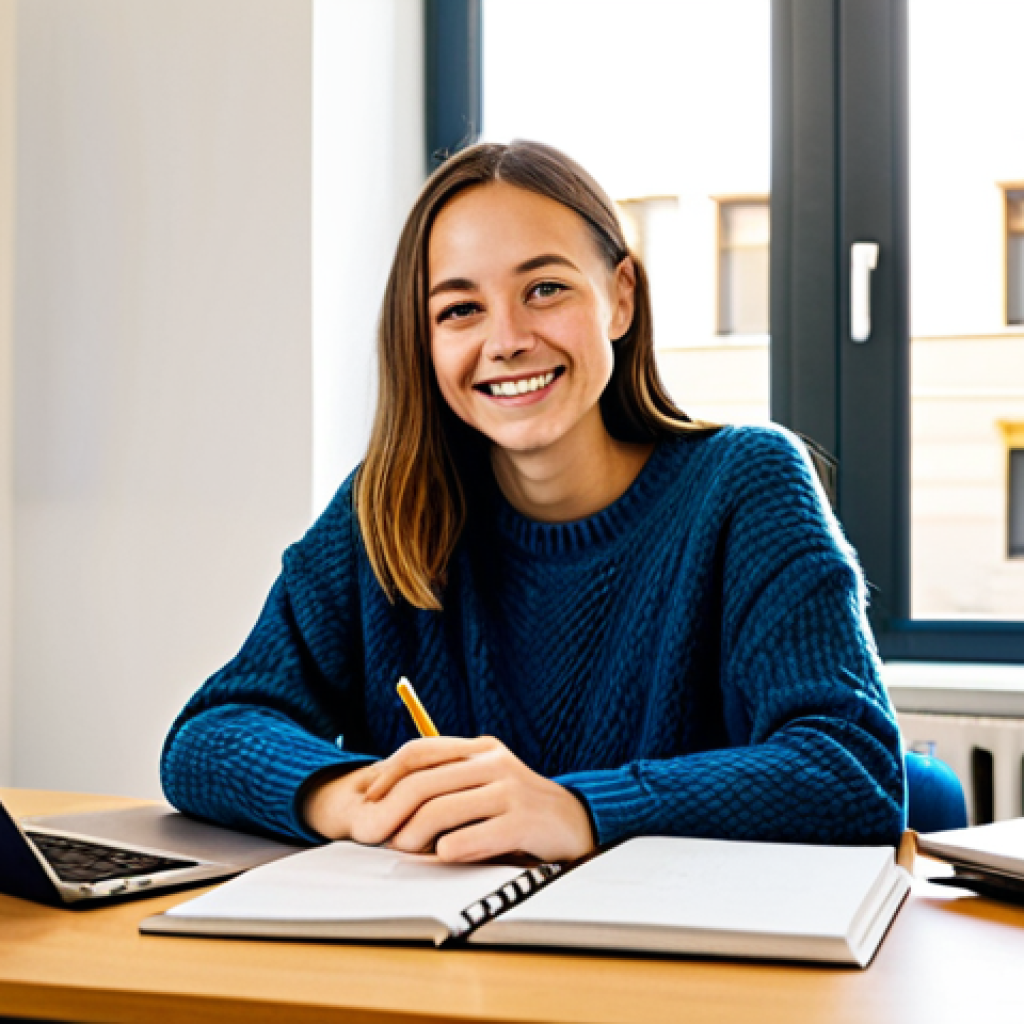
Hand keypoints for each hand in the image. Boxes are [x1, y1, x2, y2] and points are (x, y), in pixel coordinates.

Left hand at [303, 737, 595, 863]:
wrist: (574, 821)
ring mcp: (510, 791)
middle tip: (378, 834)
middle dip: (392, 810)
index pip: (420, 750)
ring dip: (414, 834)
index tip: (370, 799)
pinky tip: (443, 855)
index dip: (388, 774)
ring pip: (442, 810)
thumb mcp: (486, 778)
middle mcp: (493, 763)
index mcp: (480, 748)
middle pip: (424, 781)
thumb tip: (391, 795)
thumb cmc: (517, 806)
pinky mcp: (523, 822)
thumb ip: (449, 779)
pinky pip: (471, 837)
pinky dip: (449, 849)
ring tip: (405, 848)